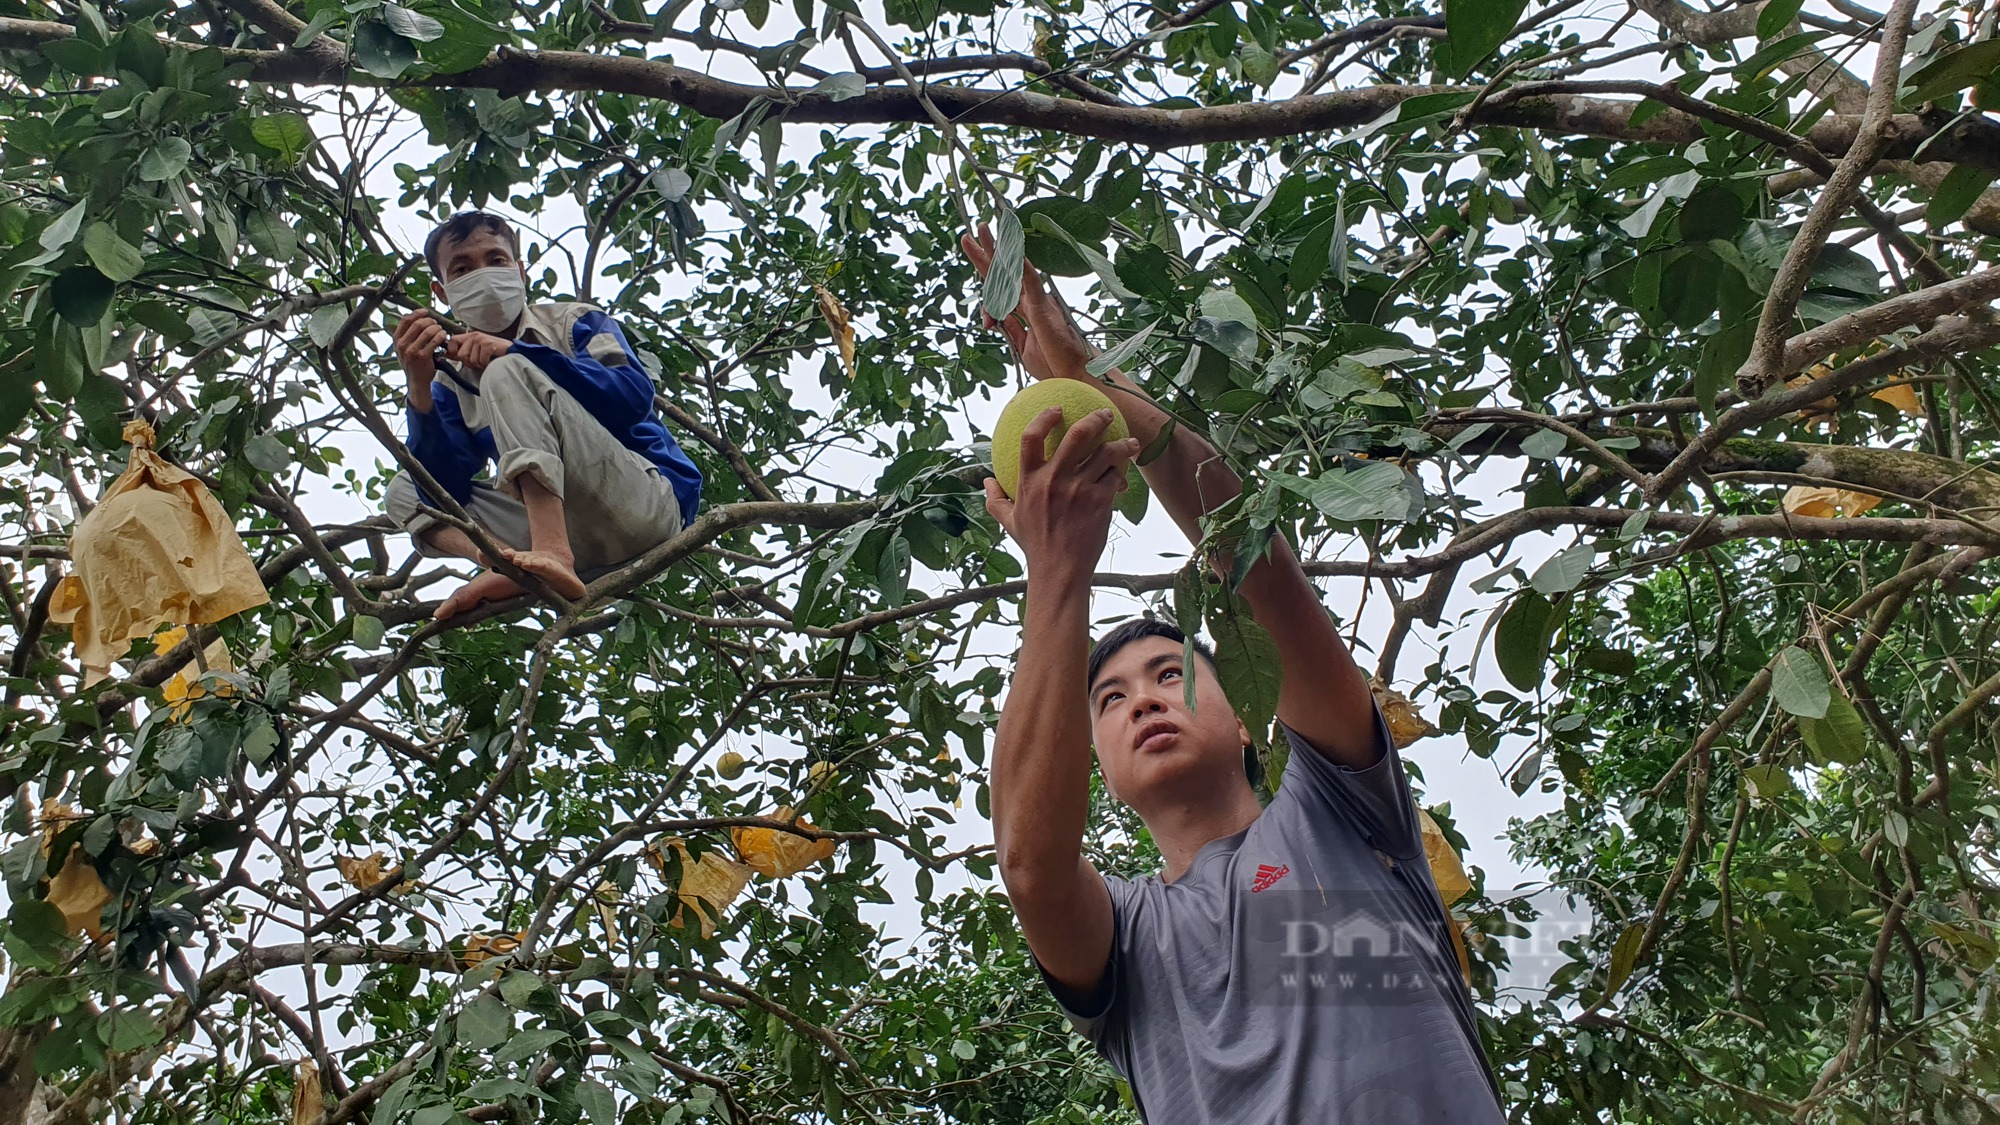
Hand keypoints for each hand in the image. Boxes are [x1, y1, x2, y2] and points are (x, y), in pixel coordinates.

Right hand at [392, 309, 446, 384]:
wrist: (416, 381)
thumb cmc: (413, 363)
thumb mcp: (404, 348)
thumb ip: (407, 335)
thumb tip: (417, 318)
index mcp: (396, 340)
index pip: (405, 320)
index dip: (417, 313)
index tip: (426, 311)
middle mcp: (402, 344)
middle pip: (418, 324)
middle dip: (430, 321)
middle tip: (436, 324)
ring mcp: (411, 350)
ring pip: (427, 331)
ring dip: (437, 328)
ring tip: (441, 330)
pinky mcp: (422, 356)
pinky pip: (434, 340)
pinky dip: (441, 336)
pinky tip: (444, 336)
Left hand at [446, 331, 511, 373]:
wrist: (511, 352)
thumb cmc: (493, 353)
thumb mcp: (475, 351)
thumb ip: (462, 351)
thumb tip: (447, 354)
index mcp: (470, 336)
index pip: (452, 341)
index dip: (452, 351)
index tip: (458, 357)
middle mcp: (474, 336)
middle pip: (461, 355)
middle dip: (469, 362)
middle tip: (479, 361)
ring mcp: (482, 340)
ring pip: (471, 360)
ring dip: (479, 364)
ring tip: (486, 360)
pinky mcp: (489, 345)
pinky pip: (481, 361)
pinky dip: (486, 364)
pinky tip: (491, 360)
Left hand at [961, 225, 1096, 382]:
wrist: (1073, 375)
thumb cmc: (1054, 362)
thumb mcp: (1023, 345)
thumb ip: (1012, 328)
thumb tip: (997, 318)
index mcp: (1025, 310)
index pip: (1000, 289)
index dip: (985, 275)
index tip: (973, 258)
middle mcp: (1031, 301)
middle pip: (1004, 274)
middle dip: (986, 253)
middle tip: (970, 234)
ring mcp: (1037, 302)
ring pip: (1014, 271)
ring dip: (998, 251)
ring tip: (985, 231)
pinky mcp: (1043, 308)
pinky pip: (1030, 283)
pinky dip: (1021, 267)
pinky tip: (1012, 252)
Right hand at [985, 407, 1139, 580]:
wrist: (1059, 571)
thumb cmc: (1034, 545)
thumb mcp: (1009, 521)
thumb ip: (995, 499)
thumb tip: (987, 481)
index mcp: (1029, 481)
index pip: (1031, 436)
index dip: (1045, 416)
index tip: (1058, 408)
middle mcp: (1053, 480)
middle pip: (1078, 435)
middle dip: (1096, 419)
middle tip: (1106, 414)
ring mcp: (1079, 490)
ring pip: (1106, 453)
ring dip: (1122, 445)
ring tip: (1129, 443)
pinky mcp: (1100, 502)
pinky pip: (1115, 477)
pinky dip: (1121, 473)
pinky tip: (1124, 475)